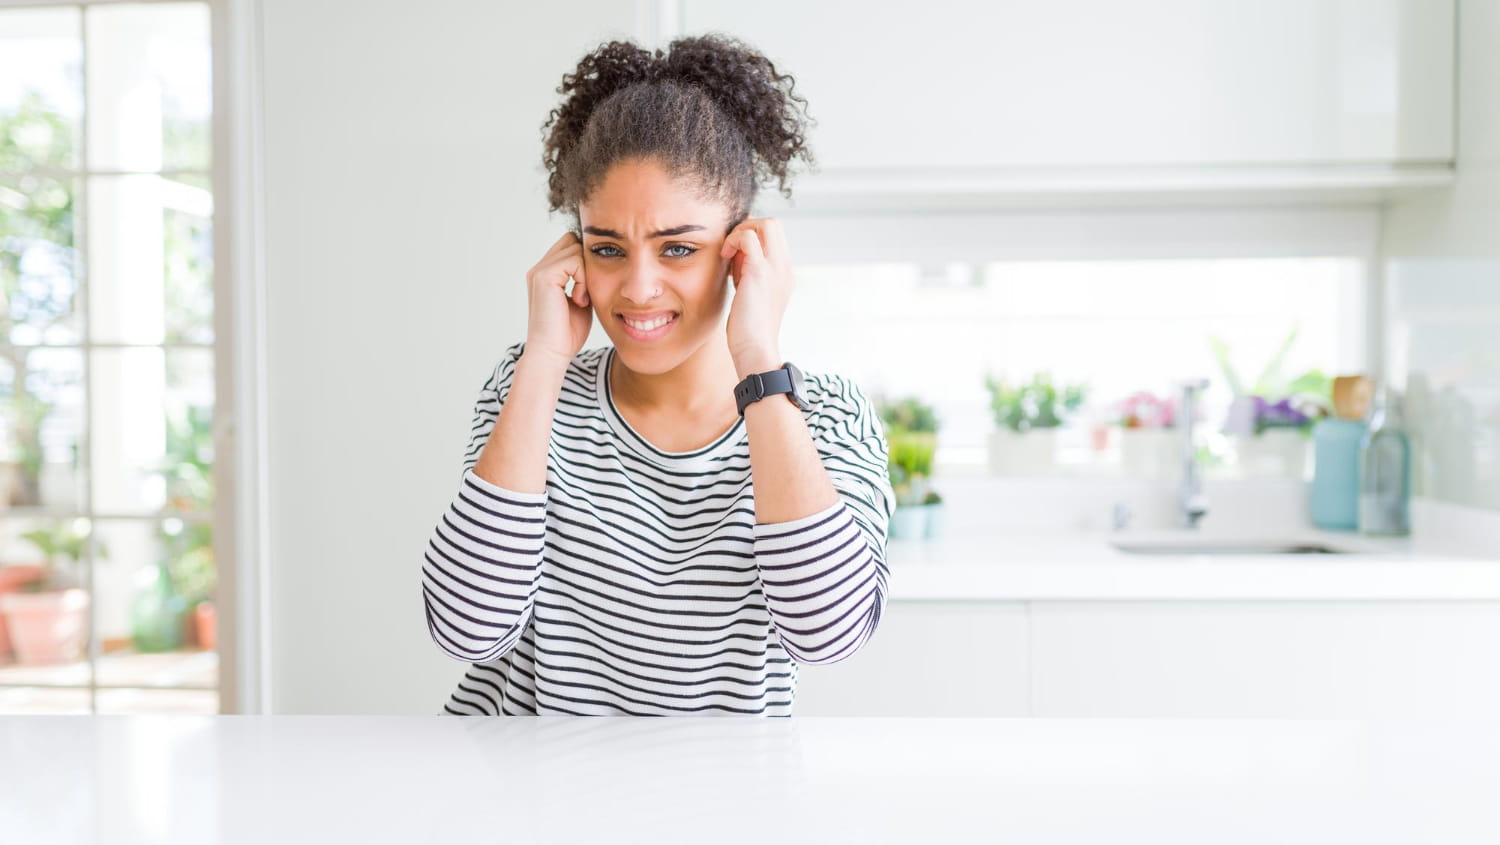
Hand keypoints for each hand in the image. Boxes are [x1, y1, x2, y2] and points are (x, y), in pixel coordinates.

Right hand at [524, 231, 592, 368]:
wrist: (552, 353)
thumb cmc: (567, 334)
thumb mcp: (581, 301)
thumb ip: (585, 281)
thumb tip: (599, 267)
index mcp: (546, 274)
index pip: (570, 246)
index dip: (585, 260)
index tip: (591, 287)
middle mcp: (539, 269)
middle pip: (572, 241)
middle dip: (587, 261)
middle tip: (588, 290)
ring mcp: (540, 271)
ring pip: (575, 248)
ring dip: (586, 272)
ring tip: (583, 298)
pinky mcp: (544, 276)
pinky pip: (575, 260)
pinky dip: (583, 278)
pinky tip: (580, 300)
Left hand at [720, 216, 792, 376]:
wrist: (755, 349)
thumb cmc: (749, 330)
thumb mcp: (753, 296)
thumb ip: (750, 276)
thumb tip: (736, 261)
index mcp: (784, 273)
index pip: (774, 236)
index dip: (752, 237)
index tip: (735, 257)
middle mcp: (784, 267)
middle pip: (773, 223)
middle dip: (747, 228)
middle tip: (731, 251)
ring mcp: (775, 268)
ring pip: (765, 223)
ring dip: (741, 232)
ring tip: (728, 255)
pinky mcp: (760, 272)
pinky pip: (748, 237)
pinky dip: (733, 240)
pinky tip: (724, 259)